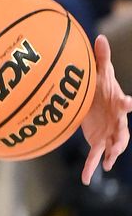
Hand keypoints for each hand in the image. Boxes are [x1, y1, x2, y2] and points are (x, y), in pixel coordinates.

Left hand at [81, 34, 131, 184]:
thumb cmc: (101, 87)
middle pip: (123, 131)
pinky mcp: (99, 142)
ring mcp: (110, 134)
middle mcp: (118, 121)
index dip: (128, 104)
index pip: (125, 104)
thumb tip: (99, 36)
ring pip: (113, 147)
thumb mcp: (100, 74)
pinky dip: (91, 167)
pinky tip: (87, 179)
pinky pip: (95, 156)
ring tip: (108, 163)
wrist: (95, 102)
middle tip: (119, 145)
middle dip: (122, 138)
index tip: (130, 102)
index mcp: (118, 104)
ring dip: (111, 155)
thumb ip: (101, 58)